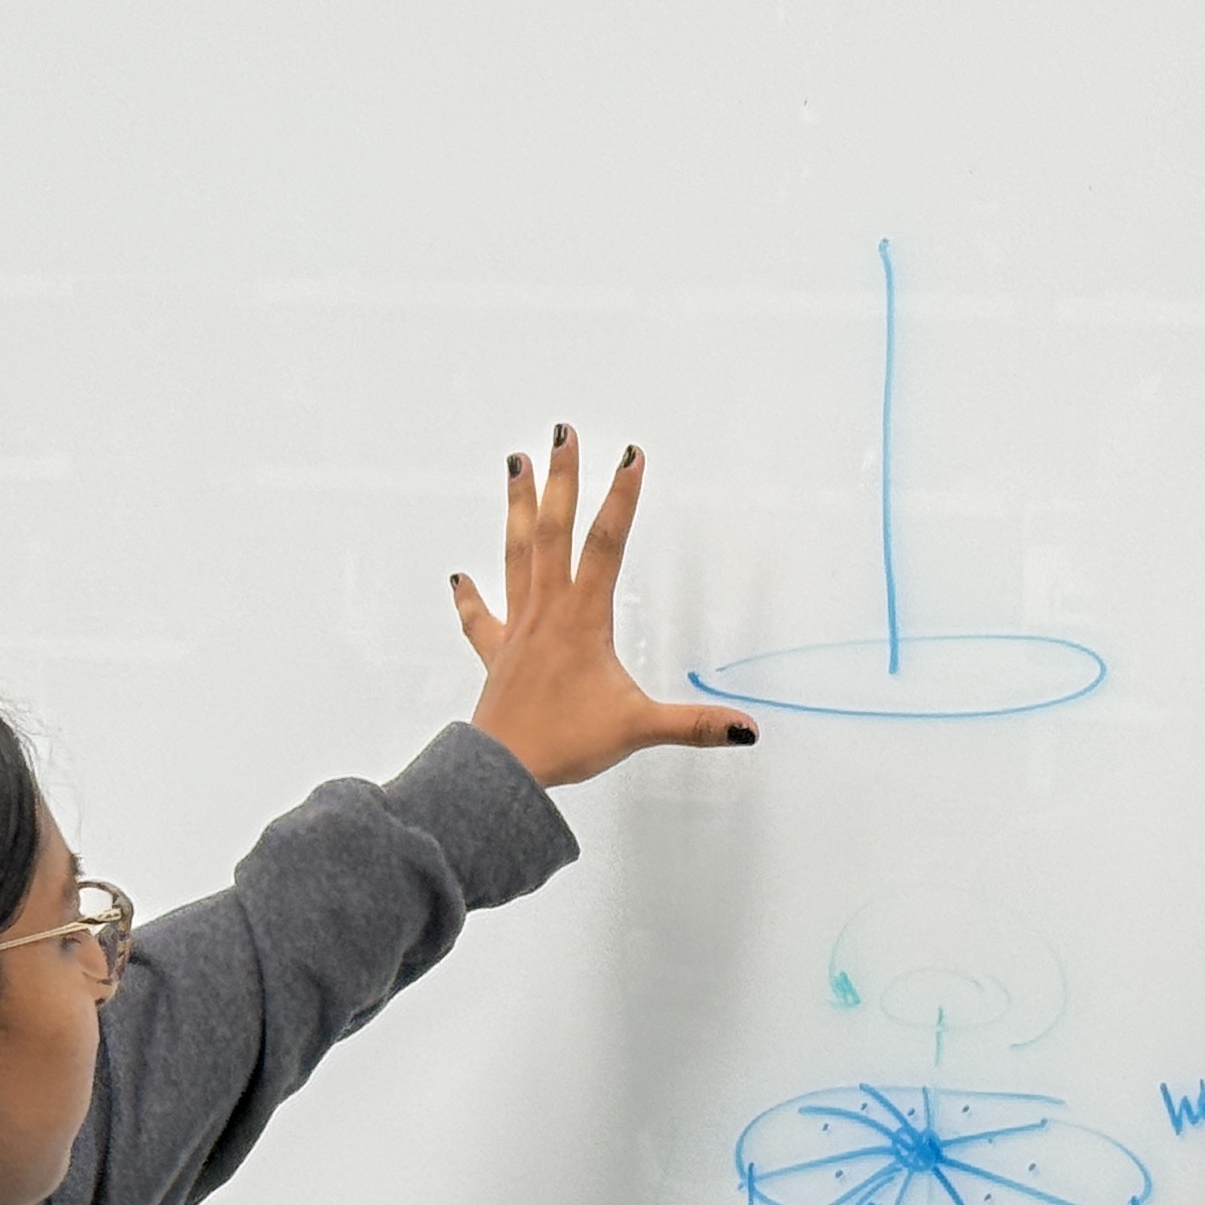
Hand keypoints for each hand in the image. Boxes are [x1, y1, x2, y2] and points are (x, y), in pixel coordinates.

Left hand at [459, 428, 758, 783]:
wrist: (503, 770)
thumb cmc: (564, 743)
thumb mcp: (638, 729)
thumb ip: (694, 725)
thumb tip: (746, 729)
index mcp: (583, 619)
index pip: (606, 544)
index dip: (621, 497)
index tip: (630, 455)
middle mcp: (547, 612)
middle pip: (553, 530)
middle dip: (561, 479)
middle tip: (562, 434)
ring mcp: (518, 628)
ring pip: (516, 554)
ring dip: (517, 507)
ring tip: (515, 463)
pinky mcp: (497, 654)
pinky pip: (479, 620)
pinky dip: (468, 598)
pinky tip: (458, 578)